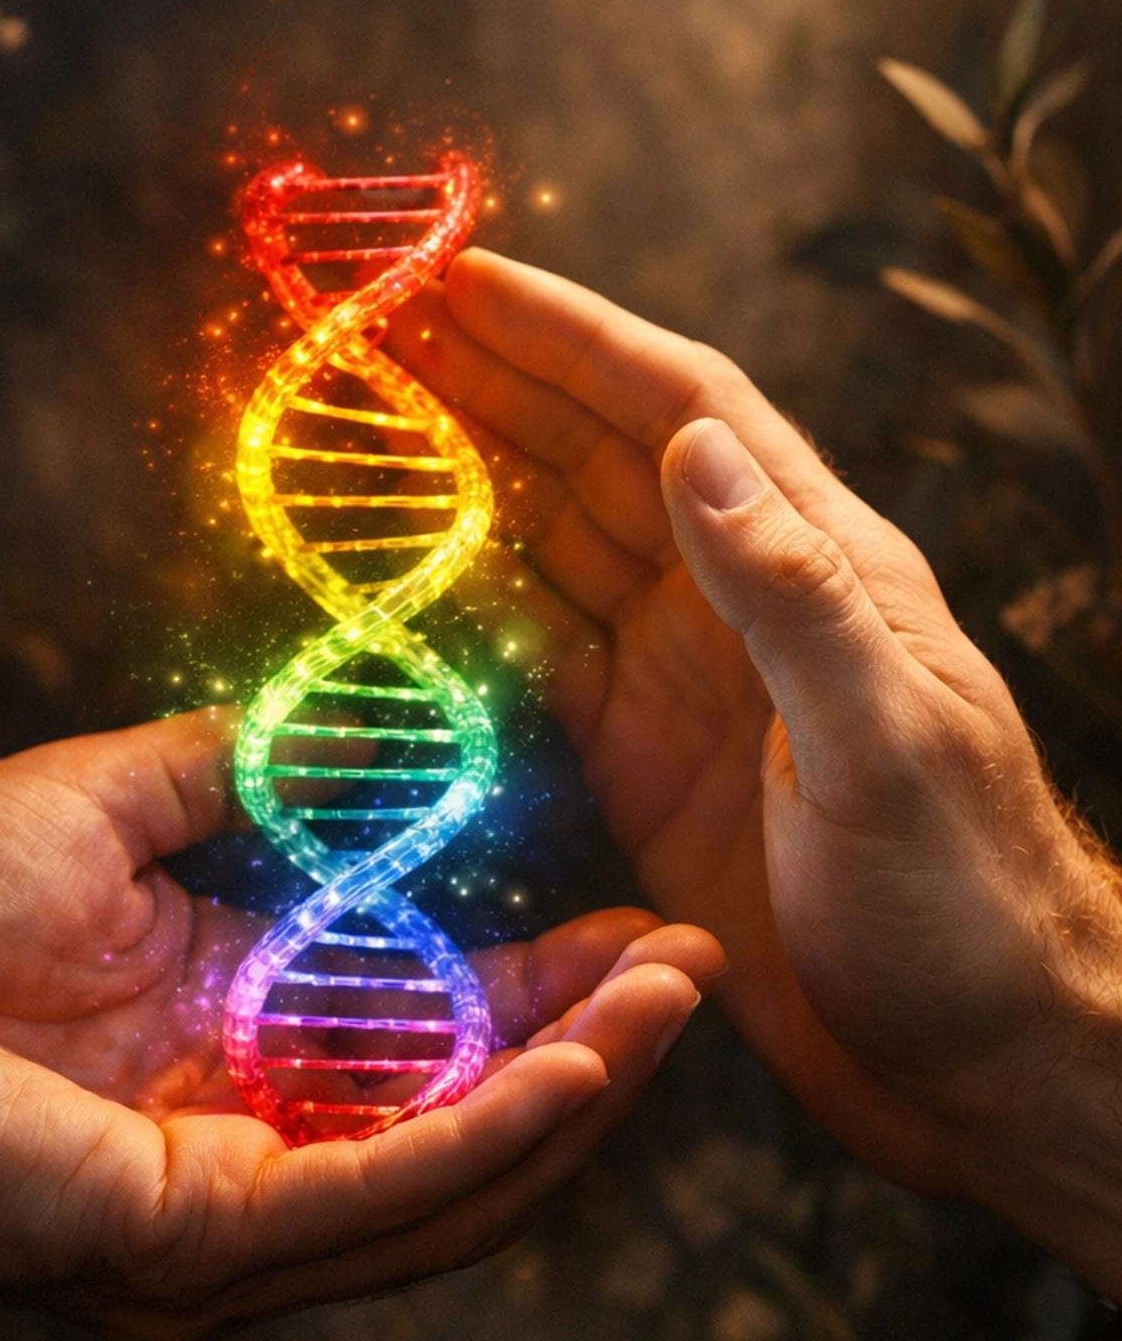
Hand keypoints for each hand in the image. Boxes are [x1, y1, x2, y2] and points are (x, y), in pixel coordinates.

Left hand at [0, 709, 721, 1340]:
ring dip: (580, 1091)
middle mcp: (265, 1143)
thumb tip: (349, 722)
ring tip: (678, 1003)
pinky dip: (492, 1132)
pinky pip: (381, 1194)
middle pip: (474, 1121)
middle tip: (702, 964)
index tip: (639, 920)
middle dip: (597, 1049)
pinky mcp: (209, 1236)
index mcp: (249, 1048)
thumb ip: (237, 771)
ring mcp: (245, 1208)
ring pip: (457, 1174)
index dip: (546, 985)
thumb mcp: (114, 802)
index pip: (436, 1035)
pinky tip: (581, 1067)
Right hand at [389, 250, 1121, 1291]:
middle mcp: (744, 609)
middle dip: (488, 386)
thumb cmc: (967, 903)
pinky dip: (466, 626)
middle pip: (596, 462)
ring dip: (462, 489)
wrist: (984, 1062)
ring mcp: (690, 689)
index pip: (679, 411)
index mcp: (820, 567)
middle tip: (366, 331)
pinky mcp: (647, 772)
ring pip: (555, 554)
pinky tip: (397, 596)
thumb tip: (693, 449)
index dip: (569, 335)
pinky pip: (539, 672)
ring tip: (356, 434)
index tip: (456, 278)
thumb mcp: (887, 744)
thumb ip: (791, 598)